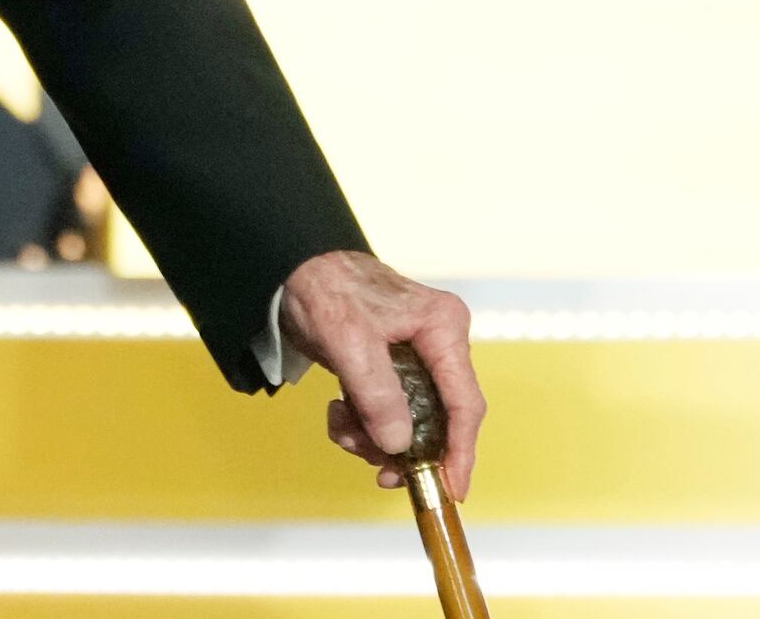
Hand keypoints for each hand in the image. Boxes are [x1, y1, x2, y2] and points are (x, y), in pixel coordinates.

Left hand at [280, 250, 484, 500]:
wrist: (294, 270)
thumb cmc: (326, 290)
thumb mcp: (349, 342)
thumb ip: (376, 393)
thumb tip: (400, 445)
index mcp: (443, 329)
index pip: (464, 402)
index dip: (461, 451)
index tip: (452, 490)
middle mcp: (439, 345)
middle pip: (438, 420)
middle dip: (404, 449)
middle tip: (378, 470)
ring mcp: (418, 359)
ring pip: (410, 423)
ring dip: (375, 438)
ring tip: (343, 429)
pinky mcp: (394, 370)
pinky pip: (389, 413)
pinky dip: (363, 425)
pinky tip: (339, 413)